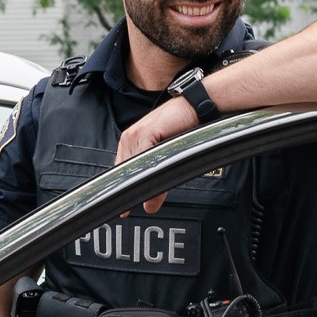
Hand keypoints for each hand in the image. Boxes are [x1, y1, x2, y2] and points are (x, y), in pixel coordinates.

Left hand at [116, 97, 198, 214]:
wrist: (195, 107)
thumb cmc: (182, 127)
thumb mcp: (167, 155)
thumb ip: (156, 176)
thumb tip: (149, 206)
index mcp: (131, 142)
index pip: (122, 171)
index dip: (123, 190)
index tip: (123, 209)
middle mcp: (130, 138)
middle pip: (127, 171)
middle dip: (133, 191)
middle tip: (138, 208)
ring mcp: (136, 135)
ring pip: (135, 167)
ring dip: (143, 185)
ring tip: (151, 201)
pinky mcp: (146, 133)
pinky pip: (144, 158)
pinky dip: (148, 172)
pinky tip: (155, 182)